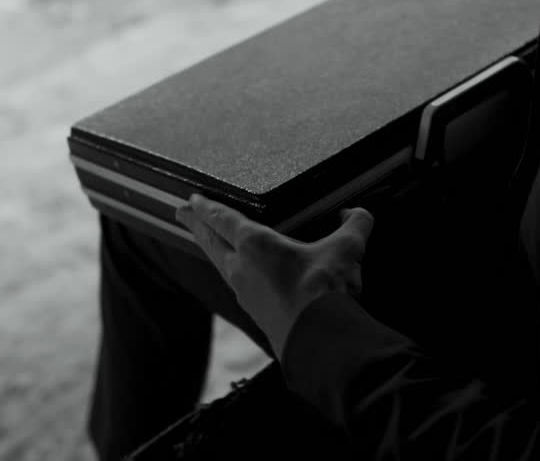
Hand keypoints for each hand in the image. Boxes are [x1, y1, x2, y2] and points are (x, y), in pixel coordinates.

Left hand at [175, 194, 374, 358]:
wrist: (318, 340)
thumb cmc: (324, 291)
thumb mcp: (346, 250)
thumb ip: (355, 225)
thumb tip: (358, 214)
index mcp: (255, 245)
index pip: (223, 219)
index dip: (206, 207)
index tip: (192, 200)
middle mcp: (241, 267)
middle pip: (210, 241)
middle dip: (195, 224)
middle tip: (180, 213)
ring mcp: (244, 292)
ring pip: (219, 263)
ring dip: (209, 248)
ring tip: (204, 241)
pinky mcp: (253, 311)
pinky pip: (235, 284)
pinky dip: (229, 271)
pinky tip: (237, 275)